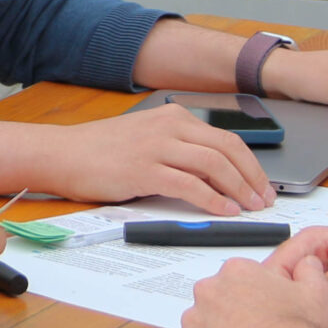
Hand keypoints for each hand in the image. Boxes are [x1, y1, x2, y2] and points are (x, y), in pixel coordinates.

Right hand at [41, 104, 275, 212]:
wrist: (63, 153)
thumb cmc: (100, 152)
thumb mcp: (146, 139)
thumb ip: (178, 149)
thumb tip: (215, 174)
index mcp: (173, 117)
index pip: (226, 138)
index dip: (250, 163)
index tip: (262, 183)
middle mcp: (170, 126)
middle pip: (228, 148)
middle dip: (252, 176)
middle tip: (265, 199)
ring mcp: (157, 146)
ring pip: (214, 164)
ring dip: (239, 188)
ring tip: (251, 207)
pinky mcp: (145, 170)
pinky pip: (190, 185)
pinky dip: (213, 199)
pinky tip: (224, 211)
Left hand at [173, 254, 327, 327]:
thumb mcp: (317, 291)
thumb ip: (308, 269)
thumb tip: (307, 263)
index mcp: (235, 271)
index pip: (235, 280)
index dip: (249, 298)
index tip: (260, 313)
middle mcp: (208, 289)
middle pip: (214, 300)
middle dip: (228, 315)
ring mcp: (193, 320)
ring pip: (200, 325)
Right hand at [264, 229, 327, 327]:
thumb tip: (313, 295)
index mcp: (313, 244)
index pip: (279, 267)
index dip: (286, 289)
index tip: (307, 305)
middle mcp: (311, 266)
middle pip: (286, 294)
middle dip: (308, 308)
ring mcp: (319, 291)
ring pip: (300, 313)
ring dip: (325, 320)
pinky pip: (316, 325)